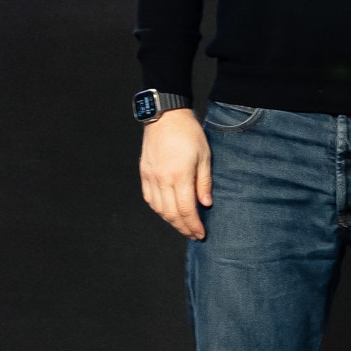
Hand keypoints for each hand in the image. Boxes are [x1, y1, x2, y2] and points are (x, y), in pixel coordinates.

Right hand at [139, 107, 211, 241]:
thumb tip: (205, 204)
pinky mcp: (144, 172)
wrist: (166, 115)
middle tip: (193, 235)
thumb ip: (204, 182)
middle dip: (183, 228)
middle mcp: (162, 179)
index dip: (193, 225)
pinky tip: (167, 211)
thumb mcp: (204, 155)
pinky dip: (158, 209)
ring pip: (159, 209)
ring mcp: (151, 176)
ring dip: (171, 221)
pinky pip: (149, 198)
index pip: (186, 210)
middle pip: (171, 214)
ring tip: (182, 225)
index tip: (200, 234)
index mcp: (179, 175)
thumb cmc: (188, 133)